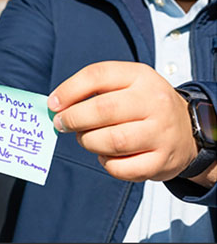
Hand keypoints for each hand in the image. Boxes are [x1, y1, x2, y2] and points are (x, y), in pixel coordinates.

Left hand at [49, 61, 195, 181]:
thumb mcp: (126, 84)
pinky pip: (123, 168)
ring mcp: (161, 133)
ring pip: (112, 141)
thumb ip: (92, 90)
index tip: (53, 104)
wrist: (189, 130)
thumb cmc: (144, 105)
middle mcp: (154, 102)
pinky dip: (106, 163)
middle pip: (103, 110)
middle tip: (61, 124)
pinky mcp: (162, 161)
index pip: (98, 75)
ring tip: (85, 139)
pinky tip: (106, 155)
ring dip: (88, 142)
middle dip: (74, 119)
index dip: (69, 90)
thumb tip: (56, 106)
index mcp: (140, 77)